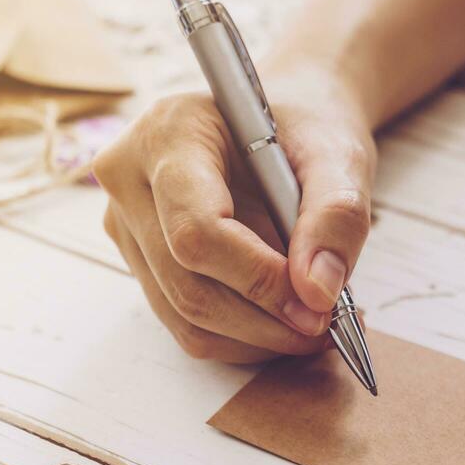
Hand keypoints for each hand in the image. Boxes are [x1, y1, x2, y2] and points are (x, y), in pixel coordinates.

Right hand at [95, 64, 375, 362]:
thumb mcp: (338, 154)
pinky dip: (243, 337)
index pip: (198, 230)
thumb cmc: (304, 129)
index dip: (259, 279)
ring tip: (313, 324)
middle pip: (188, 284)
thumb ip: (337, 216)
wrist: (280, 126)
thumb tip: (317, 292)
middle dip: (265, 320)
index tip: (317, 303)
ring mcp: (126, 225)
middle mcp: (130, 179)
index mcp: (170, 133)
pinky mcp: (141, 261)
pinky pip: (186, 324)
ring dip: (257, 338)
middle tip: (326, 326)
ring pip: (185, 317)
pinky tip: (284, 320)